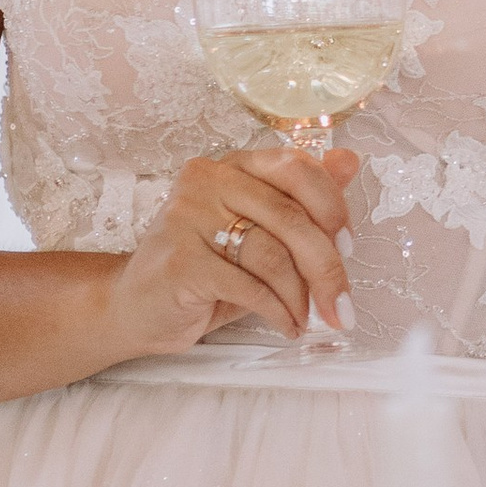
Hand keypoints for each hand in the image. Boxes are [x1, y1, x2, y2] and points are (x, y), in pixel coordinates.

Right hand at [101, 146, 362, 358]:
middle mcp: (208, 180)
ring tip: (306, 317)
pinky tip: (287, 325)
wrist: (135, 307)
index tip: (350, 247)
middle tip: (343, 305)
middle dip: (327, 266)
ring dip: (301, 295)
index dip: (333, 207)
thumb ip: (302, 197)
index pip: (296, 167)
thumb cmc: (206, 268)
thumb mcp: (260, 231)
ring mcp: (188, 217)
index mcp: (233, 165)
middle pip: (290, 217)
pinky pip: (249, 286)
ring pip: (272, 254)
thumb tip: (349, 161)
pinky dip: (278, 311)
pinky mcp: (181, 261)